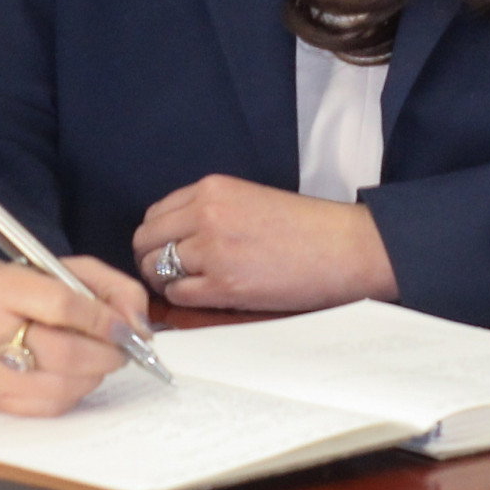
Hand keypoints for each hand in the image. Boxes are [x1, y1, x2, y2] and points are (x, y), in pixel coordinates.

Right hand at [0, 255, 152, 416]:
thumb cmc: (26, 290)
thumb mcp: (68, 271)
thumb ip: (114, 289)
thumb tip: (140, 328)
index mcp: (1, 288)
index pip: (64, 305)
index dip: (104, 320)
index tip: (127, 328)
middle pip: (65, 353)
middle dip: (107, 354)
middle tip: (122, 349)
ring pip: (64, 384)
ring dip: (95, 374)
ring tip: (97, 358)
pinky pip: (53, 405)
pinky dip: (76, 391)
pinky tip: (74, 374)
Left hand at [134, 175, 398, 310]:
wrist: (344, 248)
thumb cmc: (304, 227)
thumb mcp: (249, 199)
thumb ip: (209, 210)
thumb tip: (174, 237)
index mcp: (211, 189)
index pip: (155, 214)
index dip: (157, 237)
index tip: (167, 250)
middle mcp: (205, 214)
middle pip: (145, 241)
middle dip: (150, 259)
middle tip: (169, 274)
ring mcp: (212, 251)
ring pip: (155, 270)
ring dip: (165, 282)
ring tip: (190, 286)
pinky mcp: (224, 285)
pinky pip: (177, 295)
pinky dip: (182, 300)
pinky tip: (206, 297)